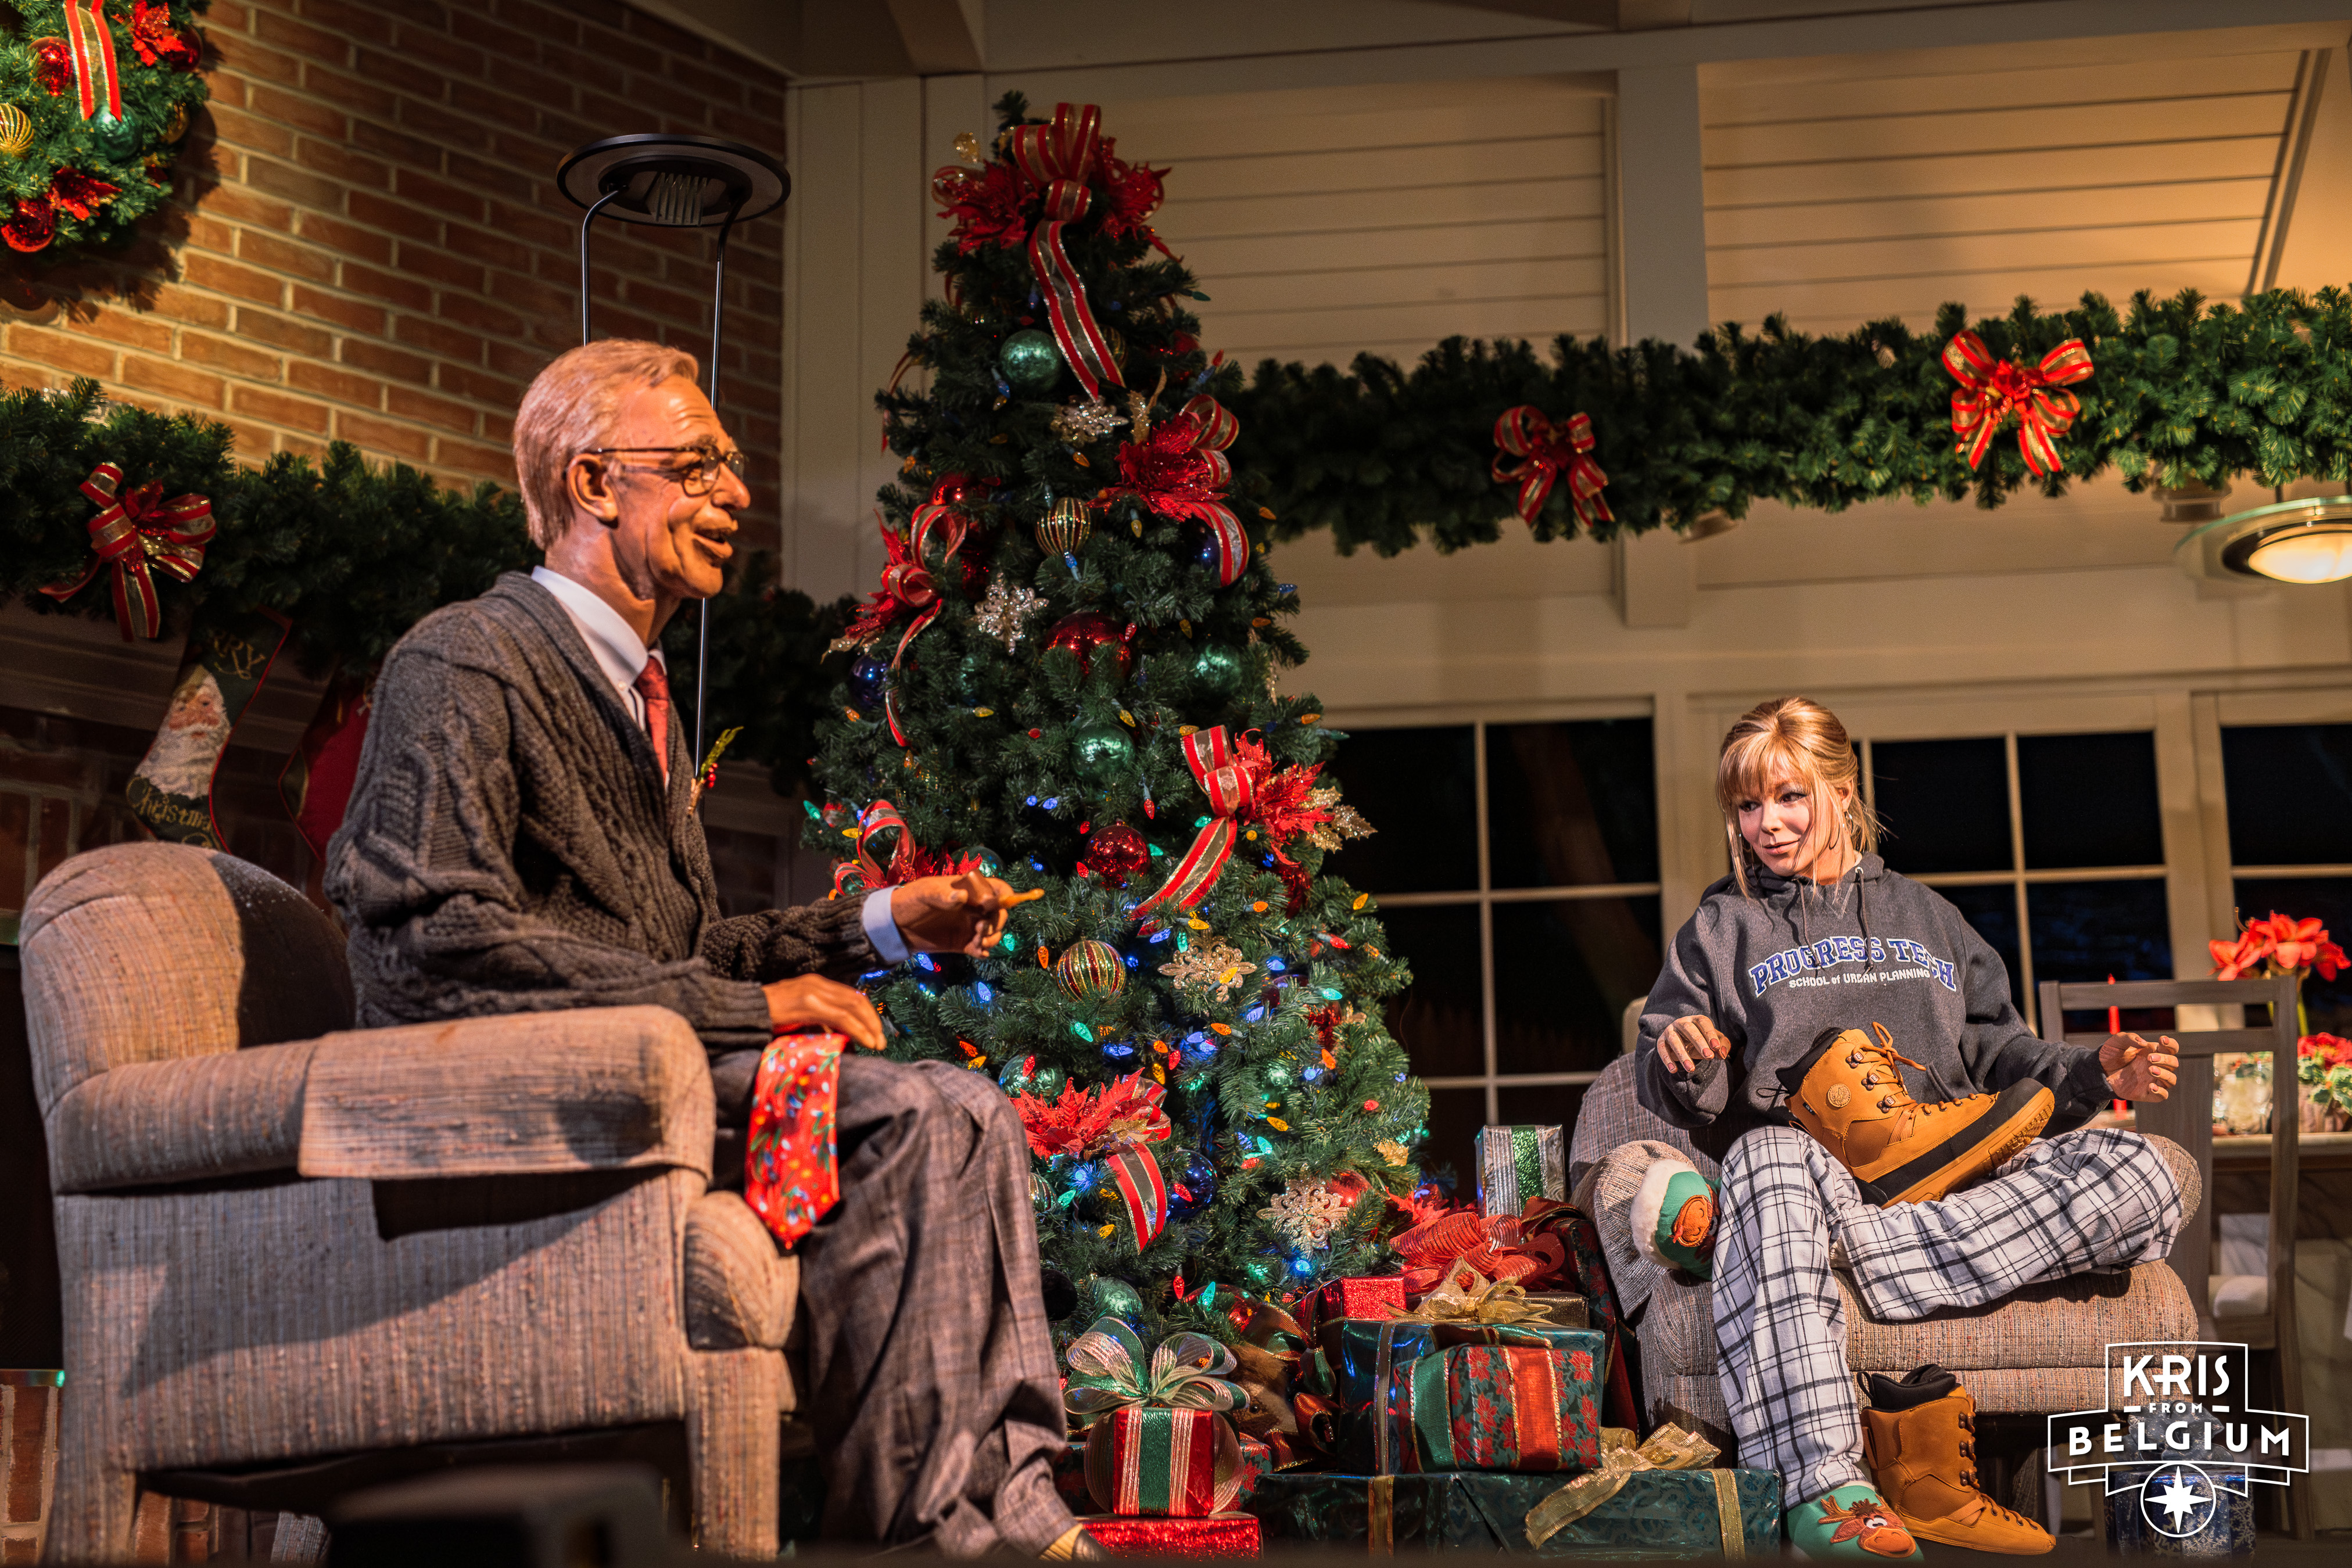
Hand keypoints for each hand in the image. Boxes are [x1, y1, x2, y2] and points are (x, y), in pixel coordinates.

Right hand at [763, 974, 883, 1050]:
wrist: (743, 1011)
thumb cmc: (767, 1016)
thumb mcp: (799, 1014)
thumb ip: (818, 1020)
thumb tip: (838, 1034)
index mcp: (817, 984)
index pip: (851, 996)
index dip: (867, 1013)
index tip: (875, 1031)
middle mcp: (818, 983)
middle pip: (856, 999)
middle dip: (872, 1020)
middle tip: (881, 1040)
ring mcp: (813, 991)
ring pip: (853, 1007)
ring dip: (869, 1027)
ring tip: (877, 1044)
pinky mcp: (808, 1003)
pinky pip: (841, 1017)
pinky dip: (857, 1029)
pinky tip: (865, 1041)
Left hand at [891, 871, 1020, 956]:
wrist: (897, 924)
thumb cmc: (912, 900)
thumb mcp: (925, 893)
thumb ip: (943, 895)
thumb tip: (963, 896)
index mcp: (971, 890)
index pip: (998, 889)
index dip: (1003, 897)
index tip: (990, 906)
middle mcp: (975, 908)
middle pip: (1001, 914)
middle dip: (996, 922)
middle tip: (980, 928)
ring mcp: (970, 926)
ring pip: (994, 933)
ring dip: (991, 938)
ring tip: (976, 941)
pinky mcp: (964, 943)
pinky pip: (982, 949)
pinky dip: (984, 951)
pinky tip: (977, 952)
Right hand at [1656, 1015, 1731, 1075]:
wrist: (1684, 1042)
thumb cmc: (1703, 1041)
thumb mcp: (1716, 1042)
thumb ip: (1723, 1046)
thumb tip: (1722, 1054)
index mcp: (1696, 1019)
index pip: (1703, 1022)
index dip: (1710, 1034)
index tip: (1716, 1048)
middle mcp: (1682, 1022)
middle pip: (1689, 1029)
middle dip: (1699, 1042)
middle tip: (1709, 1057)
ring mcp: (1670, 1030)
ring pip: (1674, 1040)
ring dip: (1682, 1055)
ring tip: (1691, 1069)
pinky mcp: (1661, 1041)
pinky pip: (1662, 1049)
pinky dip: (1667, 1059)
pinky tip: (1674, 1070)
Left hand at [2100, 1032, 2178, 1102]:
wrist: (2101, 1070)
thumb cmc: (2113, 1054)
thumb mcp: (2118, 1041)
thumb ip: (2130, 1038)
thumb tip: (2144, 1043)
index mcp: (2154, 1052)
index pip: (2172, 1048)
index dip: (2171, 1044)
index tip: (2162, 1040)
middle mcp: (2157, 1066)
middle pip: (2174, 1063)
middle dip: (2165, 1059)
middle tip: (2149, 1058)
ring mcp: (2153, 1080)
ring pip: (2171, 1079)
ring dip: (2165, 1074)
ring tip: (2150, 1070)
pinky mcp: (2147, 1093)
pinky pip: (2163, 1095)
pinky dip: (2161, 1092)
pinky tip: (2151, 1087)